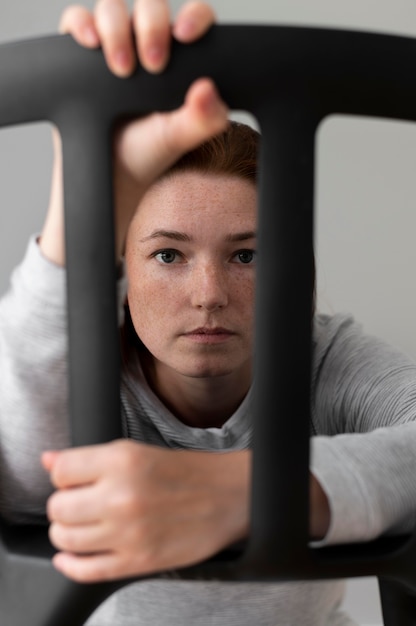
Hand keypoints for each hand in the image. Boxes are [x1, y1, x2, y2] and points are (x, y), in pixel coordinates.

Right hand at [40, 0, 227, 264]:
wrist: (109, 175)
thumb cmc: (148, 154)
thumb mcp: (178, 139)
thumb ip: (202, 119)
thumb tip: (208, 90)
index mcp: (181, 59)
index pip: (193, 18)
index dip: (193, 17)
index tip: (186, 37)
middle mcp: (147, 44)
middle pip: (151, 5)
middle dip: (152, 26)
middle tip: (153, 66)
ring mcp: (113, 45)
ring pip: (113, 7)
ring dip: (116, 28)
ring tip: (121, 69)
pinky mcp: (81, 53)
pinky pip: (77, 21)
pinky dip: (81, 25)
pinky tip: (89, 44)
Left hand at [42, 440, 249, 582]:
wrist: (227, 497)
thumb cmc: (186, 472)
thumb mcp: (137, 451)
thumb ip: (88, 458)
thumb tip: (48, 460)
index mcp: (122, 461)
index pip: (60, 472)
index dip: (63, 475)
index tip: (72, 479)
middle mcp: (121, 497)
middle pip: (56, 507)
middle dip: (62, 504)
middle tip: (78, 502)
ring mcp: (128, 533)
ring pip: (64, 539)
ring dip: (65, 532)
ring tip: (80, 524)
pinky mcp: (137, 562)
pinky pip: (85, 571)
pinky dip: (69, 564)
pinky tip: (71, 555)